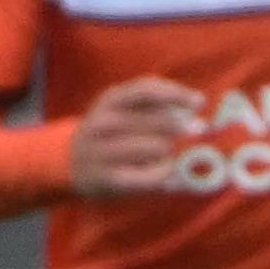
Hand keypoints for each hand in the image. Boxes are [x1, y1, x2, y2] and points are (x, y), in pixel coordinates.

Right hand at [70, 77, 201, 197]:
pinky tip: (165, 171)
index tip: (199, 102)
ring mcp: (101, 151)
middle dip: (182, 126)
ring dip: (170, 151)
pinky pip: (150, 176)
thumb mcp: (124, 109)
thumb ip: (155, 104)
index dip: (176, 94)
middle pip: (157, 121)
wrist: (70, 161)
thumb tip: (195, 106)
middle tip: (198, 130)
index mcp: (110, 100)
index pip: (146, 90)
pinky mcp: (107, 178)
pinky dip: (163, 173)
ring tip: (167, 153)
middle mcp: (102, 123)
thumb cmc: (112, 132)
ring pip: (156, 148)